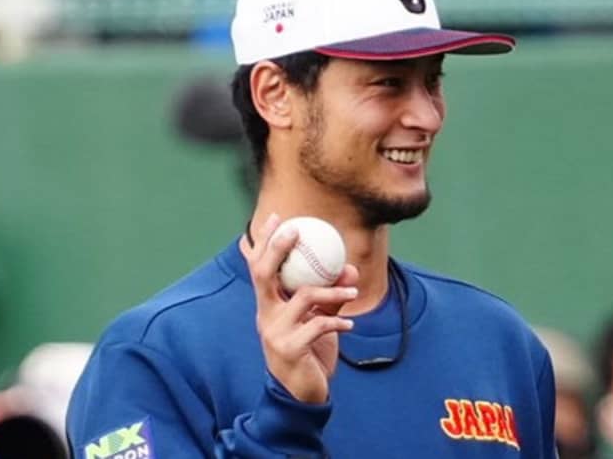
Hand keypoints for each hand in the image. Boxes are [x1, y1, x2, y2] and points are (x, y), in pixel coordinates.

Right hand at [242, 214, 358, 403]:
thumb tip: (349, 269)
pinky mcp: (289, 350)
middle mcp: (265, 315)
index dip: (264, 243)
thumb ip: (332, 297)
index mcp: (268, 305)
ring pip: (303, 297)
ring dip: (332, 291)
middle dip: (277, 248)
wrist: (302, 395)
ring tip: (352, 291)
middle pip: (264, 274)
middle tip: (295, 231)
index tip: (275, 217)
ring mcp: (274, 332)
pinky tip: (349, 325)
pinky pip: (317, 326)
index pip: (260, 268)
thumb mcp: (320, 321)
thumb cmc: (309, 352)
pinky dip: (336, 322)